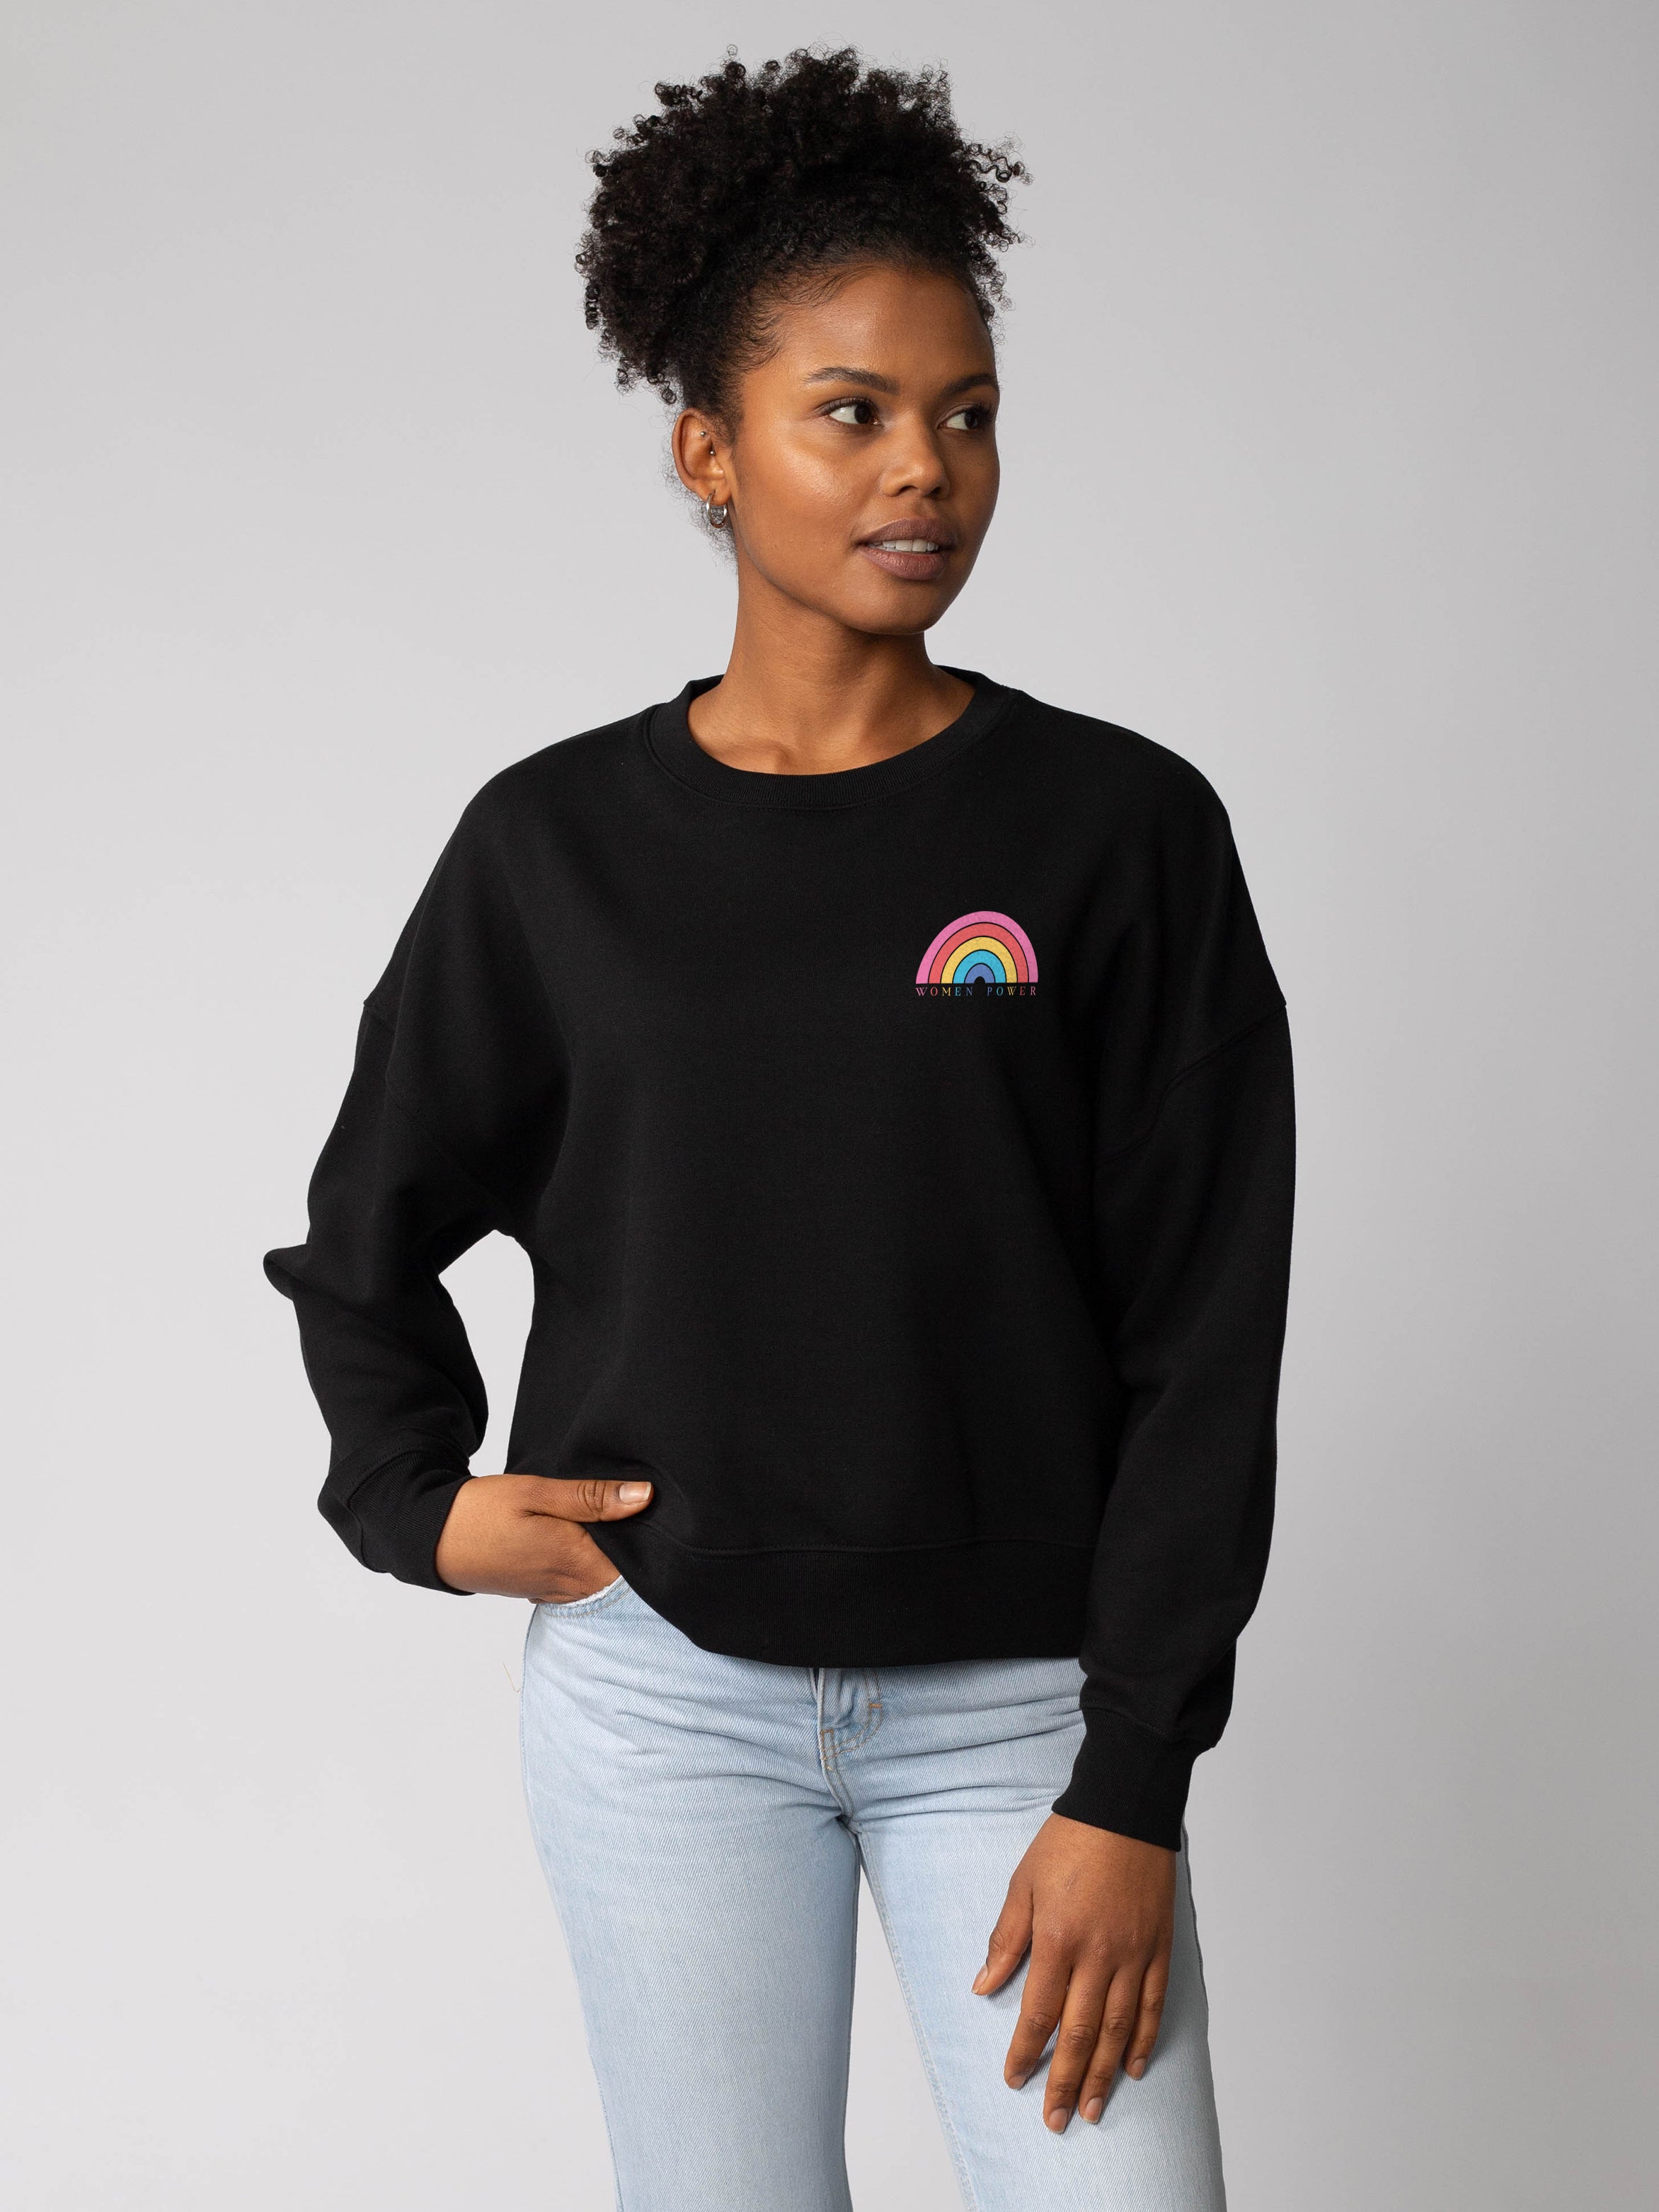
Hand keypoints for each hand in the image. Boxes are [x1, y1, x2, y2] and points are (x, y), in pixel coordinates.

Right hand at [434, 1473, 653, 1601]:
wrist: (432, 1539)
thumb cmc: (481, 1512)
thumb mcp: (536, 1492)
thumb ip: (591, 1497)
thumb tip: (644, 1496)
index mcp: (575, 1558)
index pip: (637, 1565)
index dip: (655, 1543)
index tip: (666, 1519)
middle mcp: (570, 1584)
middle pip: (625, 1577)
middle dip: (642, 1553)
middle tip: (653, 1518)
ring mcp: (555, 1591)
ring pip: (604, 1583)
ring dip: (618, 1562)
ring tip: (628, 1529)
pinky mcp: (542, 1590)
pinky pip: (582, 1585)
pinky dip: (594, 1569)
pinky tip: (596, 1544)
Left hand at [972, 1813, 1176, 2131]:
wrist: (1125, 1809)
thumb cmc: (1070, 1842)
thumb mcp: (1022, 1884)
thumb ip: (1006, 1939)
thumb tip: (984, 1985)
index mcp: (1058, 1938)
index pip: (1038, 2012)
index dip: (1026, 2051)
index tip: (1015, 2080)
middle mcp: (1098, 1955)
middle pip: (1080, 2032)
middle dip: (1065, 2080)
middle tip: (1055, 2119)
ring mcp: (1134, 1954)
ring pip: (1119, 2029)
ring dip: (1104, 2074)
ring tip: (1092, 2109)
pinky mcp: (1159, 1948)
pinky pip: (1153, 2005)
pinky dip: (1144, 2040)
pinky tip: (1134, 2067)